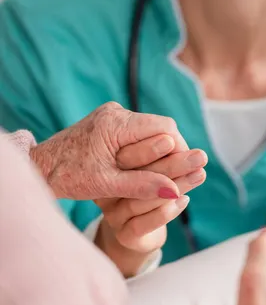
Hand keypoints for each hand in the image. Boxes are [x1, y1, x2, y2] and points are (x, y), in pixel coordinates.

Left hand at [30, 102, 188, 200]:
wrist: (38, 168)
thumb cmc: (68, 177)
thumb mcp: (107, 185)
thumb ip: (143, 186)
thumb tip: (176, 192)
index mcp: (115, 123)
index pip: (165, 128)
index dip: (181, 149)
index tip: (187, 173)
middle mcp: (116, 112)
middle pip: (161, 128)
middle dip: (172, 152)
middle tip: (178, 178)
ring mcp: (112, 115)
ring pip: (151, 131)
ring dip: (160, 153)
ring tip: (163, 177)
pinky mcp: (109, 122)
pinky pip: (138, 133)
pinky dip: (146, 151)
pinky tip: (146, 170)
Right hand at [95, 148, 207, 276]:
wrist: (136, 231)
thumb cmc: (147, 190)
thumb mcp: (150, 168)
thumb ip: (157, 154)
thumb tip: (176, 136)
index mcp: (108, 168)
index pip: (126, 154)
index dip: (151, 146)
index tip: (174, 140)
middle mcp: (106, 190)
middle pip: (137, 175)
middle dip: (171, 163)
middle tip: (199, 156)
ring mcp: (113, 215)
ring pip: (142, 199)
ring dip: (176, 185)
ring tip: (200, 174)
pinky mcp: (124, 235)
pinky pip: (143, 224)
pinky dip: (166, 212)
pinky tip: (184, 200)